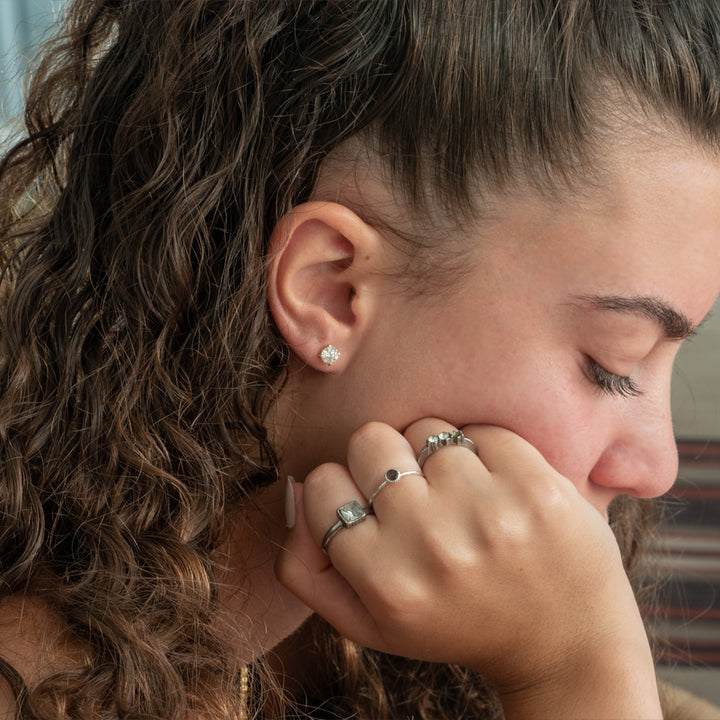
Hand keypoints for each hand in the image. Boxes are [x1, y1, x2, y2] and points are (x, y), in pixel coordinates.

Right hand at [276, 420, 659, 716]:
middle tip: (415, 495)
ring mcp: (488, 511)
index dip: (341, 488)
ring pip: (427, 429)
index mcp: (384, 582)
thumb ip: (306, 570)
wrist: (565, 643)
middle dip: (385, 461)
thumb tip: (295, 493)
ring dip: (437, 456)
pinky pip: (482, 429)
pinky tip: (498, 490)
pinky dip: (484, 452)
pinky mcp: (537, 486)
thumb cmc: (457, 625)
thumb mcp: (369, 624)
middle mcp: (432, 544)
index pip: (321, 483)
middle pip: (370, 440)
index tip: (369, 508)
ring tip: (462, 497)